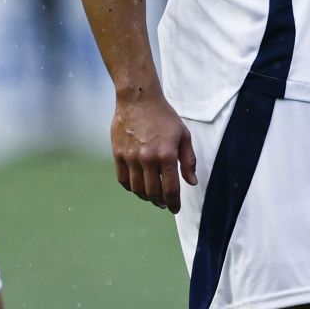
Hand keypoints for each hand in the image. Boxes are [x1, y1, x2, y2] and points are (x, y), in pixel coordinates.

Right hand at [110, 87, 196, 212]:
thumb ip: (188, 160)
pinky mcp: (118, 154)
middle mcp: (148, 159)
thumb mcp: (183, 135)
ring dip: (146, 197)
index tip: (175, 209)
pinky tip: (138, 186)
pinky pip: (123, 180)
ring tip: (152, 196)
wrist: (138, 99)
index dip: (173, 203)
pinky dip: (131, 188)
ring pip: (137, 189)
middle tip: (164, 203)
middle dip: (160, 202)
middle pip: (153, 192)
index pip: (170, 189)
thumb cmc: (164, 116)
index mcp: (166, 155)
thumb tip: (191, 182)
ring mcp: (131, 157)